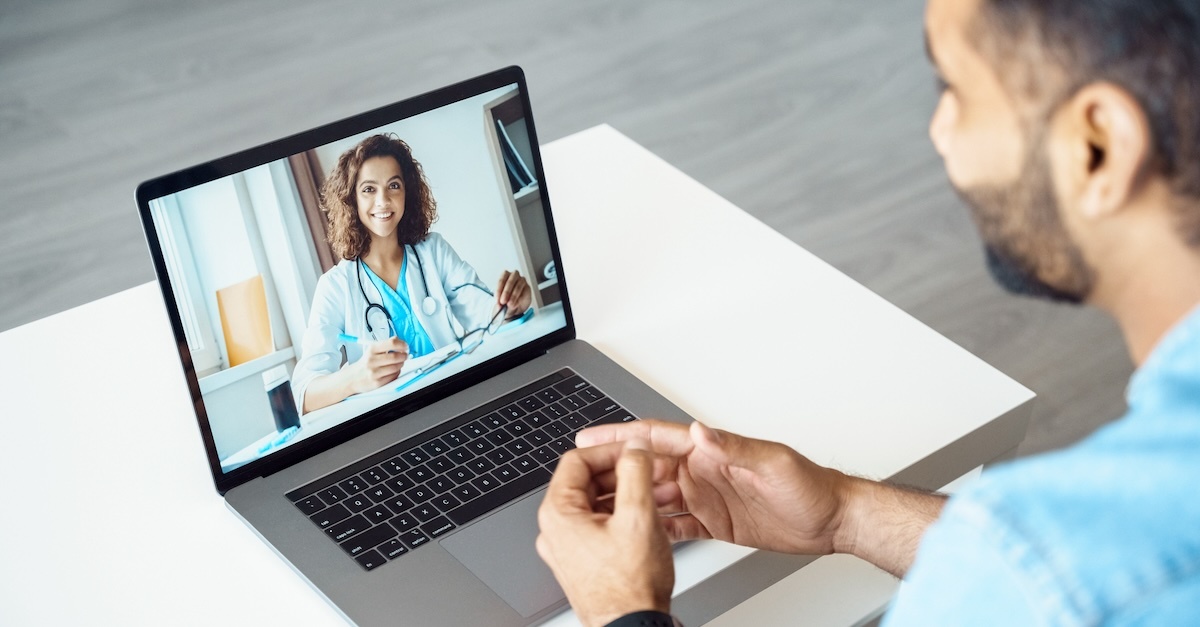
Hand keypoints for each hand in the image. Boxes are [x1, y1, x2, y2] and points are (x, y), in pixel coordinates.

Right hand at [348, 337, 407, 393]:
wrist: (352, 378)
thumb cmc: (366, 363)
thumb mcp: (372, 350)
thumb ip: (386, 345)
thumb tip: (402, 343)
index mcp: (372, 349)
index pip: (391, 343)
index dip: (402, 344)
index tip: (405, 346)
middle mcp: (372, 360)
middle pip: (395, 356)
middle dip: (403, 356)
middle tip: (405, 355)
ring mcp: (374, 372)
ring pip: (396, 367)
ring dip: (401, 364)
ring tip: (399, 363)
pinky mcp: (377, 382)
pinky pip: (394, 376)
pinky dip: (397, 373)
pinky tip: (393, 371)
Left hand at [495, 270, 531, 318]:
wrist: (517, 303)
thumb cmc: (507, 297)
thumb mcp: (501, 299)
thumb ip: (500, 301)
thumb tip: (500, 305)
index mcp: (505, 275)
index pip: (501, 281)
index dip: (498, 291)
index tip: (497, 300)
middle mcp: (514, 275)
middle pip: (510, 282)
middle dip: (506, 292)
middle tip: (503, 302)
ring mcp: (522, 280)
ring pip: (518, 287)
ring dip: (513, 297)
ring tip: (509, 305)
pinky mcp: (528, 288)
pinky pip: (524, 293)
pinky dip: (519, 300)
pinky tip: (515, 305)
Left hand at [536, 440, 673, 626]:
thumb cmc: (630, 587)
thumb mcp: (638, 516)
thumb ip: (635, 473)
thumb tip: (634, 448)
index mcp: (558, 514)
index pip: (577, 460)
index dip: (611, 450)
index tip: (635, 450)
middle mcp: (556, 530)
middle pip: (588, 481)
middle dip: (625, 473)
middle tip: (653, 470)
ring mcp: (569, 548)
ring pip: (598, 504)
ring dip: (629, 493)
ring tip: (661, 493)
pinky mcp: (584, 562)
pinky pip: (602, 526)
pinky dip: (625, 515)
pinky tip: (652, 516)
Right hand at [576, 420, 850, 555]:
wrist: (831, 519)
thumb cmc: (810, 487)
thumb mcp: (772, 463)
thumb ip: (734, 447)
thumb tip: (700, 431)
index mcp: (711, 452)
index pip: (657, 439)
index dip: (622, 436)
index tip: (591, 436)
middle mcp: (704, 471)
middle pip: (646, 468)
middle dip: (613, 469)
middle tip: (580, 475)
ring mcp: (706, 497)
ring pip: (654, 496)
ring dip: (626, 498)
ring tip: (595, 504)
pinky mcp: (713, 522)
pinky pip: (674, 524)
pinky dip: (651, 526)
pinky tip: (632, 532)